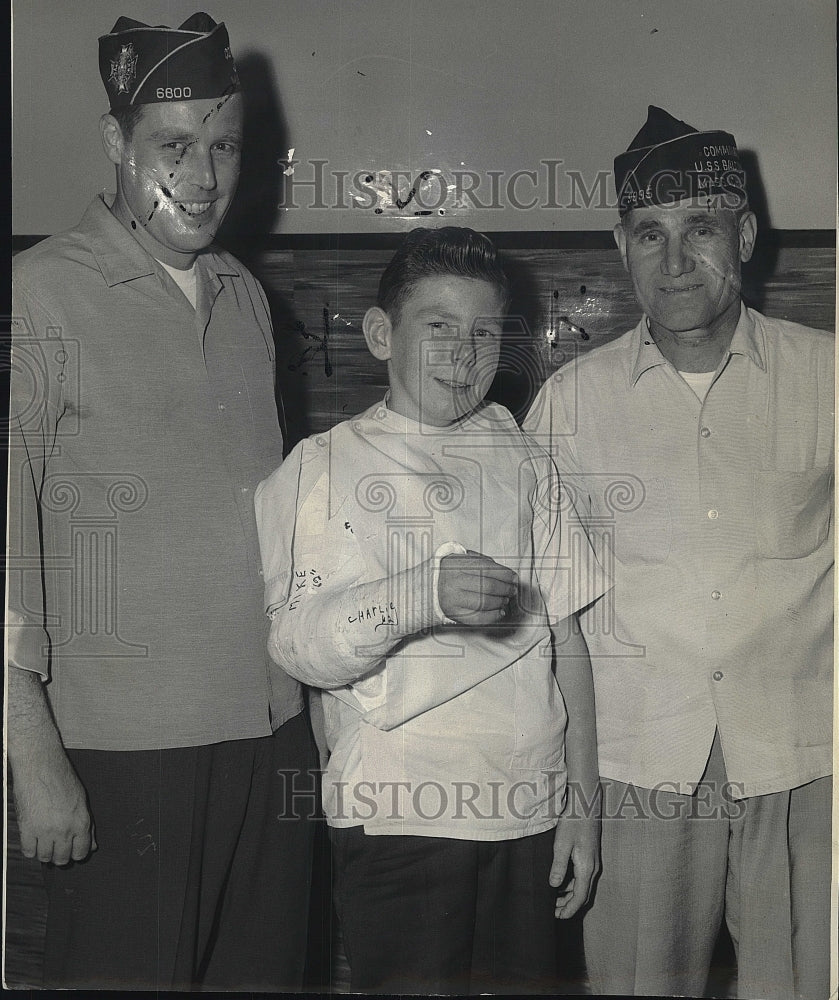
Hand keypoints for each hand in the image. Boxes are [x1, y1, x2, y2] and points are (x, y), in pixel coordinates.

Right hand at [12, 744, 95, 865]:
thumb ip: (88, 826)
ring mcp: (45, 830)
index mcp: (81, 821)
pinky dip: (30, 849)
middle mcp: (65, 829)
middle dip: (60, 856)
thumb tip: (92, 845)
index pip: (82, 852)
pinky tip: (33, 839)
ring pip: (44, 858)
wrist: (41, 765)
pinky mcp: (27, 828)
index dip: (77, 854)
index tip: (72, 851)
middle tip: (57, 847)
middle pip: (62, 859)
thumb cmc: (62, 778)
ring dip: (45, 853)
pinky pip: (28, 851)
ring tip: (45, 842)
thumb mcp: (82, 800)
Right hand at [438, 550, 517, 625]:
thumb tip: (504, 572)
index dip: (504, 574)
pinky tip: (499, 612)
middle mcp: (454, 581)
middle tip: (512, 590)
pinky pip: (478, 617)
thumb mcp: (458, 558)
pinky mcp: (454, 614)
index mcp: (456, 564)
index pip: (487, 568)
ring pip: (484, 602)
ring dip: (500, 602)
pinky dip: (492, 616)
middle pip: (488, 586)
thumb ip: (479, 560)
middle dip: (505, 588)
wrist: (424, 590)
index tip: (514, 577)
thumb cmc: (446, 573)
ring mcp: (453, 599)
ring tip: (505, 599)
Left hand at [550, 813, 599, 918]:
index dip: (569, 910)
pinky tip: (561, 880)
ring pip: (583, 886)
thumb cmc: (574, 820)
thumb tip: (554, 886)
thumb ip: (558, 866)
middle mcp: (593, 867)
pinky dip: (573, 884)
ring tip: (554, 898)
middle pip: (583, 894)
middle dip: (569, 905)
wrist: (586, 802)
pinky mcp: (590, 855)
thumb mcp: (562, 843)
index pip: (580, 897)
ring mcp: (593, 861)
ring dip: (570, 894)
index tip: (558, 917)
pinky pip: (583, 876)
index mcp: (587, 867)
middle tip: (553, 911)